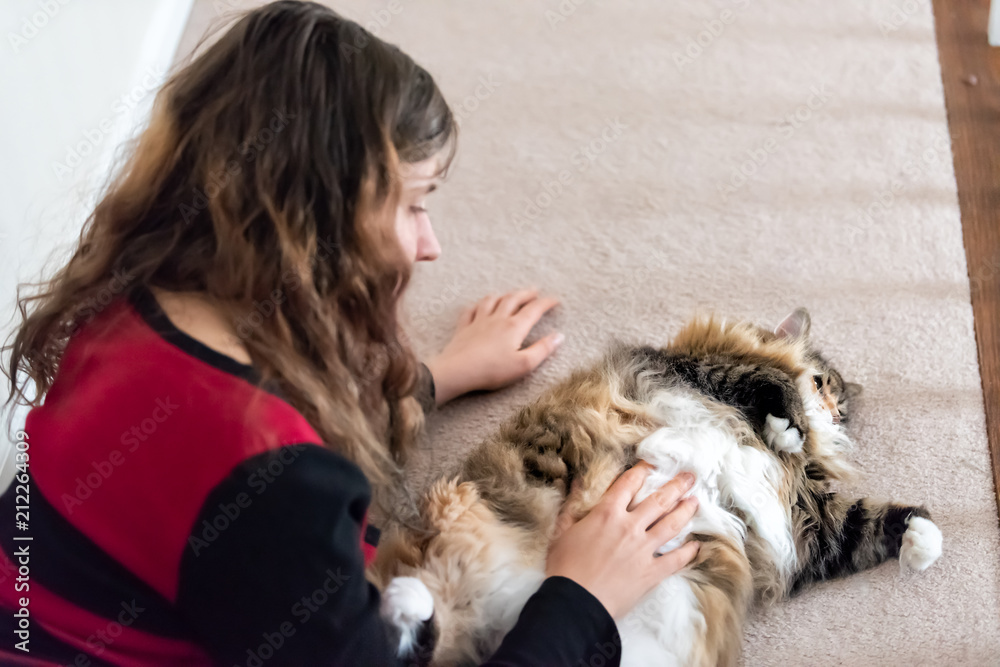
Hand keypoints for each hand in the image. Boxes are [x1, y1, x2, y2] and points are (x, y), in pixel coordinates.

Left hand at [424, 289, 561, 404]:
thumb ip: (543, 349)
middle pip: (513, 299)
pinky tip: (480, 305)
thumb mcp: (524, 365)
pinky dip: (478, 304)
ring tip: (509, 294)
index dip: (546, 303)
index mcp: (514, 327)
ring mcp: (479, 321)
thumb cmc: (492, 370)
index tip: (555, 300)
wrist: (458, 371)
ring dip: (503, 295)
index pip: (534, 310)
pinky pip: (471, 310)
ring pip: (492, 300)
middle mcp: (497, 319)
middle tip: (535, 291)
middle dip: (526, 293)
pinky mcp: (464, 328)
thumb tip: (559, 336)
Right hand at [545, 463, 700, 619]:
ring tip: (695, 502)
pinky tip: (696, 545)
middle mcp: (630, 527)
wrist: (575, 603)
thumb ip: (572, 506)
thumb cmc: (564, 567)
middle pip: (659, 500)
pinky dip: (688, 552)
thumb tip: (577, 483)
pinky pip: (676, 559)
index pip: (629, 484)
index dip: (642, 471)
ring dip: (685, 512)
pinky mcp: (651, 572)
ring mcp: (643, 550)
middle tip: (690, 477)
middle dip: (677, 486)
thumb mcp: (562, 531)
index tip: (653, 464)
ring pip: (672, 525)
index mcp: (607, 513)